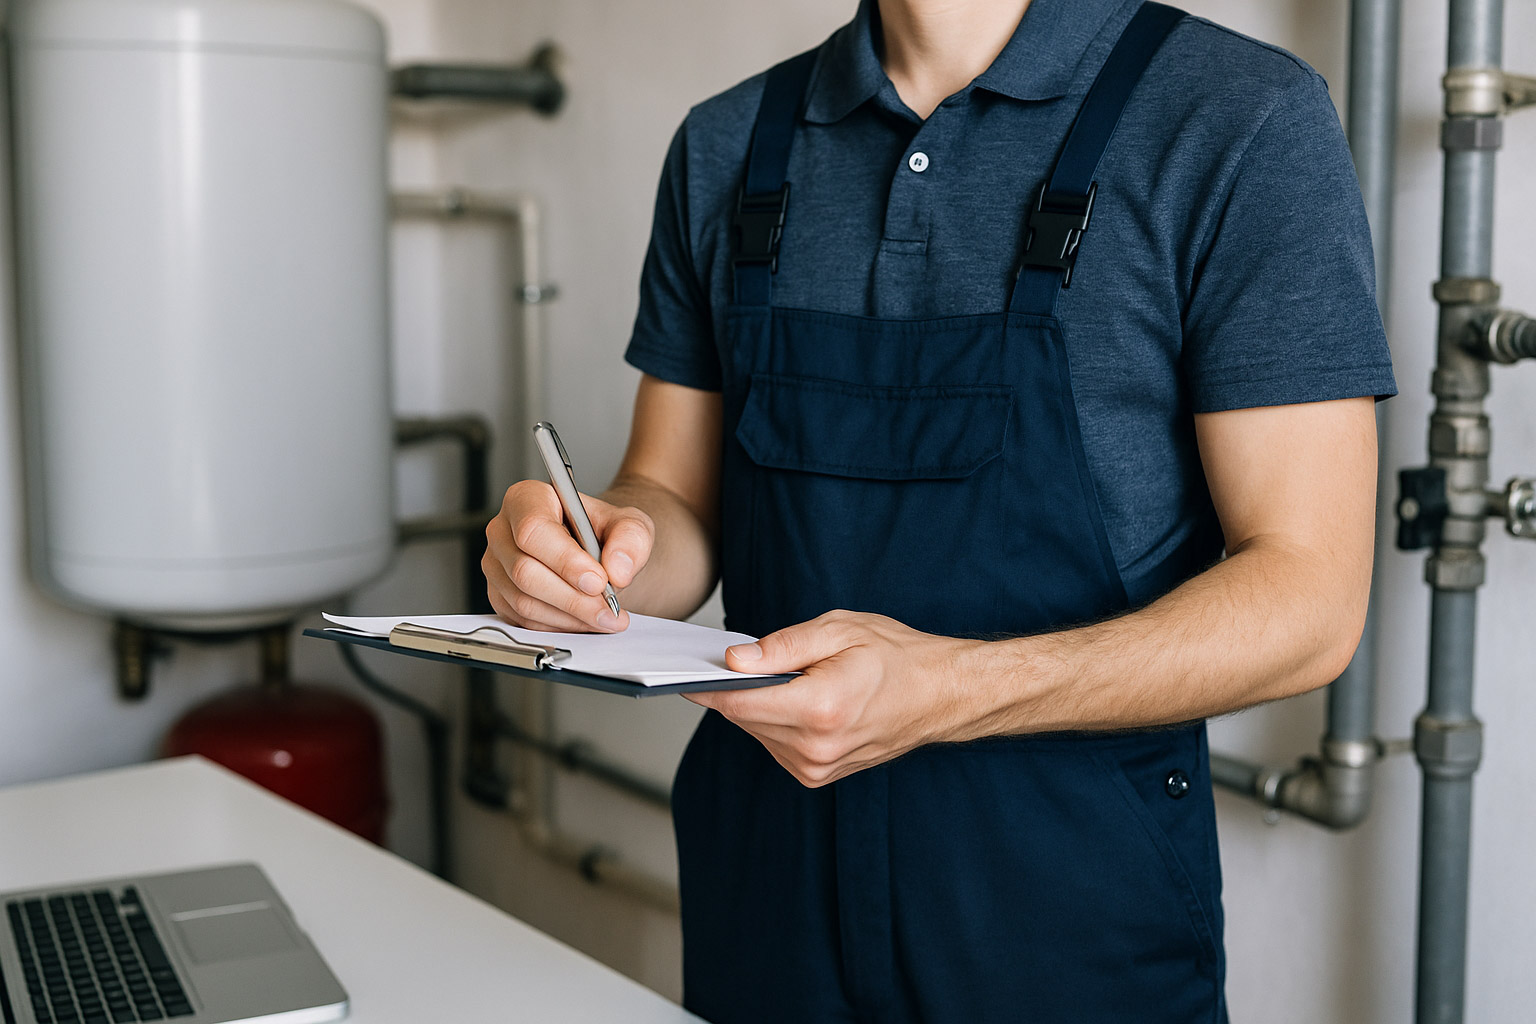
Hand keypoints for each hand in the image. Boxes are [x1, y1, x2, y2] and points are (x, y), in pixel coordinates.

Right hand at [483, 480, 654, 631]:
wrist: (595, 549)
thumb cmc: (603, 530)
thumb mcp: (629, 524)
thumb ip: (630, 539)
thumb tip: (617, 570)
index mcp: (527, 499)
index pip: (533, 530)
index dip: (565, 561)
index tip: (598, 581)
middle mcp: (503, 530)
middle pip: (525, 571)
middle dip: (572, 598)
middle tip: (609, 610)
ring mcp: (495, 565)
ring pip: (523, 601)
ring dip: (569, 617)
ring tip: (604, 617)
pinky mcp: (499, 595)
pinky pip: (522, 620)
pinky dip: (558, 626)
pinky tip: (584, 621)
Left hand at [688, 610, 985, 786]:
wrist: (939, 695)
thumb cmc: (894, 655)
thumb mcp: (839, 629)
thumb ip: (782, 646)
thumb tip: (734, 660)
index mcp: (820, 709)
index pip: (739, 703)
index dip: (707, 685)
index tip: (683, 669)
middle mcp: (815, 748)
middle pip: (743, 718)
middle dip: (735, 687)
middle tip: (737, 657)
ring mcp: (816, 767)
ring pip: (756, 731)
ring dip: (757, 704)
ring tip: (782, 675)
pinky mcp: (817, 775)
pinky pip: (774, 743)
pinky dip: (774, 719)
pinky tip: (795, 697)